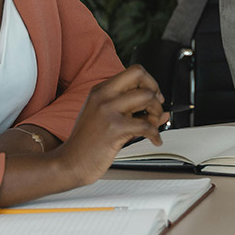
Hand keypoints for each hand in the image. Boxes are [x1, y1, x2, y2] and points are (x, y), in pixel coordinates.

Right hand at [52, 65, 167, 185]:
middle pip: (140, 76)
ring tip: (153, 126)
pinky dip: (156, 134)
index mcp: (100, 90)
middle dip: (155, 91)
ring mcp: (107, 110)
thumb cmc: (87, 143)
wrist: (69, 163)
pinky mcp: (114, 128)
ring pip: (147, 97)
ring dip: (157, 112)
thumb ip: (135, 112)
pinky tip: (155, 140)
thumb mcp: (108, 119)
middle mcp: (103, 96)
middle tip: (155, 108)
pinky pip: (146, 125)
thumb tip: (164, 112)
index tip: (154, 96)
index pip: (133, 71)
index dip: (149, 82)